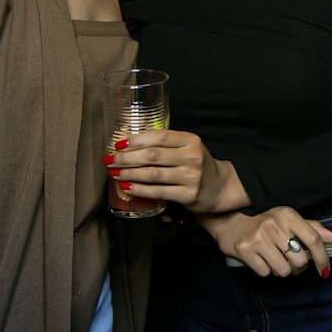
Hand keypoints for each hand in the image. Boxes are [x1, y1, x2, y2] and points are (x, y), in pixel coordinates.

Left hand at [103, 129, 247, 213]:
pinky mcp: (188, 195)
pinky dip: (139, 189)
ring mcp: (191, 176)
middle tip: (111, 160)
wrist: (220, 187)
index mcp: (190, 140)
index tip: (119, 143)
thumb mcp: (188, 147)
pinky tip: (127, 186)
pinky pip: (158, 191)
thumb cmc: (197, 164)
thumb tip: (130, 142)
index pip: (159, 137)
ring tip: (115, 173)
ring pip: (152, 174)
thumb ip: (166, 144)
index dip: (136, 139)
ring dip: (130, 173)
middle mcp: (192, 157)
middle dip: (127, 158)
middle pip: (152, 155)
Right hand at [201, 207, 331, 278]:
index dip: (322, 257)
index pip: (313, 239)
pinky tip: (262, 260)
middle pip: (299, 260)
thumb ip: (312, 229)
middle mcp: (274, 225)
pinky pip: (266, 272)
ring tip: (275, 260)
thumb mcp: (288, 221)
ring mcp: (259, 238)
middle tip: (291, 262)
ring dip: (282, 270)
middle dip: (298, 267)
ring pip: (284, 270)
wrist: (230, 224)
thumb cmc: (264, 224)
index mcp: (287, 215)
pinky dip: (266, 270)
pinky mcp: (246, 251)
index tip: (324, 270)